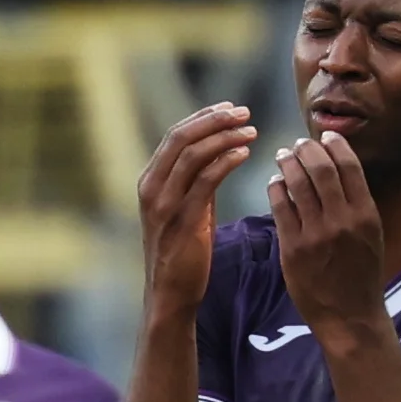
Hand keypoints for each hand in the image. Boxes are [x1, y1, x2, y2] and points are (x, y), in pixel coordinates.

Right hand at [137, 104, 254, 320]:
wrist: (171, 293)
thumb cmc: (182, 253)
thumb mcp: (184, 209)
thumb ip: (194, 182)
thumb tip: (218, 153)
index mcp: (150, 181)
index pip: (175, 136)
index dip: (203, 117)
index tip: (231, 108)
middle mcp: (151, 187)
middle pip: (181, 138)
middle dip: (214, 120)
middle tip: (244, 112)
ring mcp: (163, 204)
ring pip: (192, 154)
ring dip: (224, 137)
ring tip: (251, 130)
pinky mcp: (182, 220)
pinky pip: (205, 181)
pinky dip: (225, 161)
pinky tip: (245, 153)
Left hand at [269, 130, 388, 334]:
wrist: (349, 315)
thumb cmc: (361, 273)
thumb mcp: (370, 235)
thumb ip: (355, 204)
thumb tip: (336, 167)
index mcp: (366, 215)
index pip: (349, 166)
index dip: (335, 144)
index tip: (325, 135)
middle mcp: (342, 220)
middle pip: (320, 169)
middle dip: (306, 149)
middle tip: (297, 144)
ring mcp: (315, 234)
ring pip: (297, 184)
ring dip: (287, 164)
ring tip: (283, 156)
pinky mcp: (292, 247)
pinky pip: (280, 207)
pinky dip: (276, 188)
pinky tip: (275, 182)